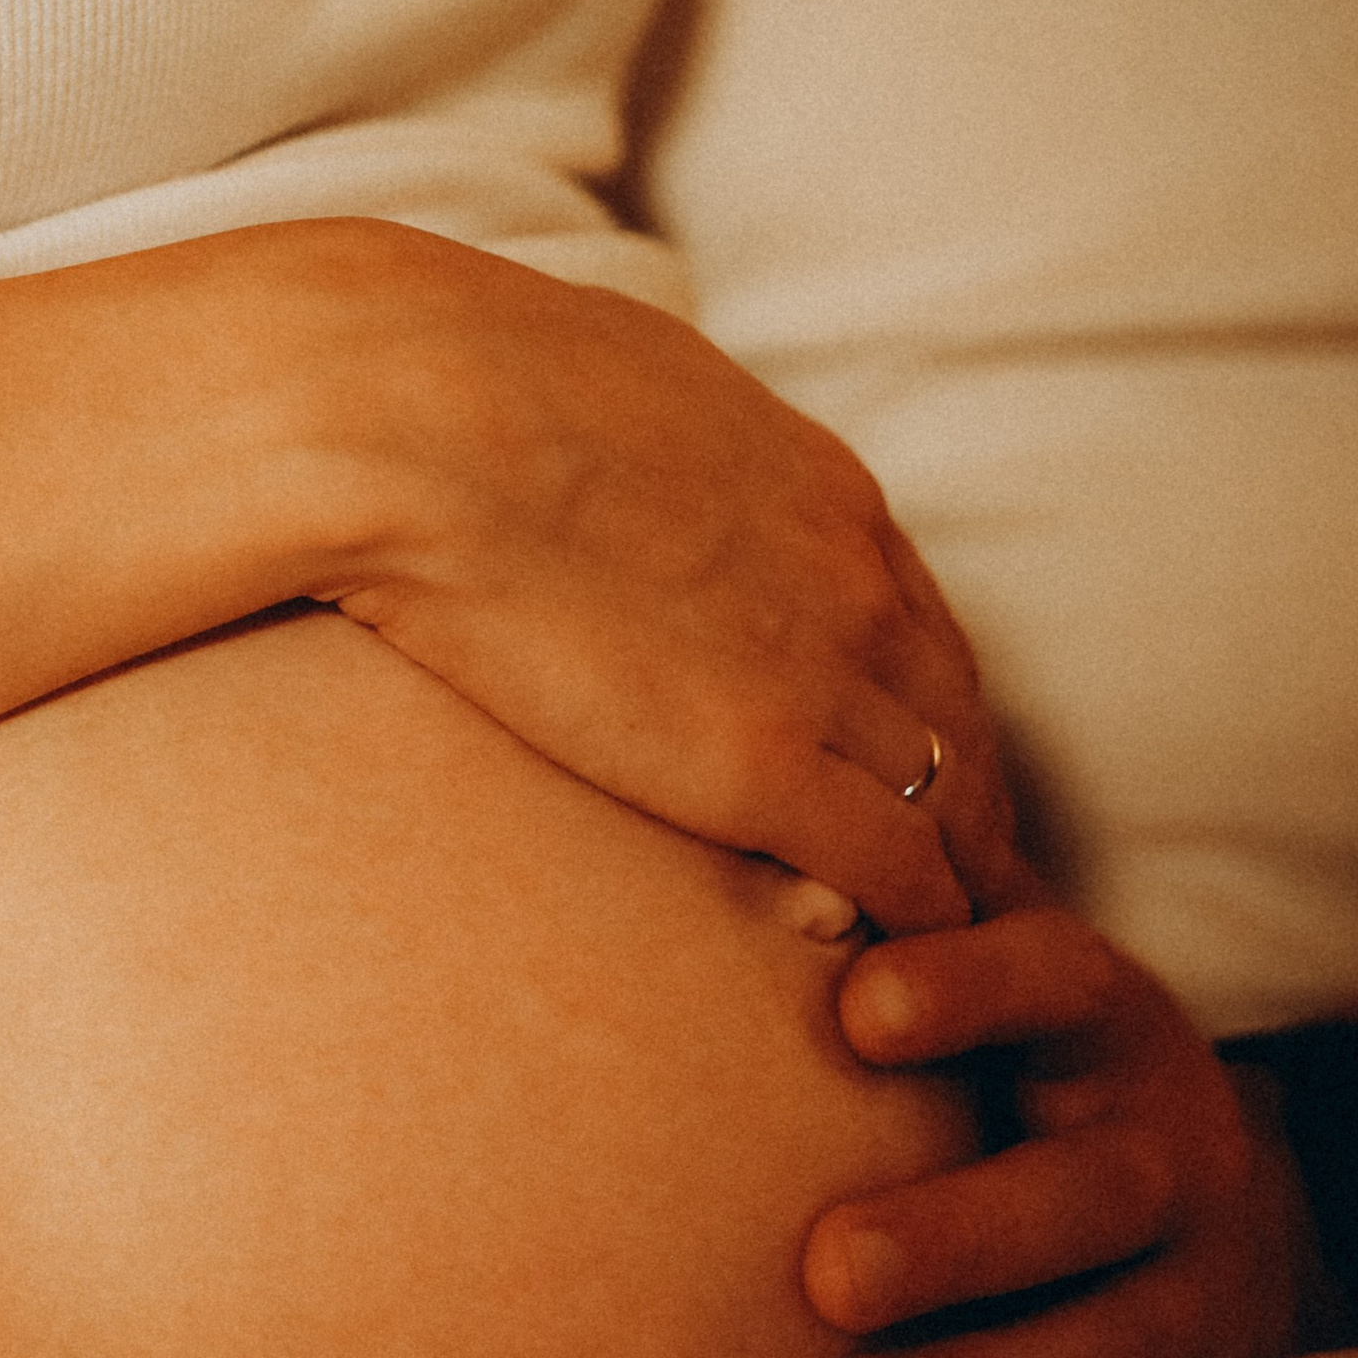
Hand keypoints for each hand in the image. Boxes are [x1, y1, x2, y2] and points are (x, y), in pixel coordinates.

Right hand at [302, 229, 1002, 931]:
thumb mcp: (595, 387)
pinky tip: (876, 970)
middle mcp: (853, 576)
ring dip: (943, 879)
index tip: (873, 768)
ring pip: (954, 804)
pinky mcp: (765, 768)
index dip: (904, 708)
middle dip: (955, 805)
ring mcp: (821, 671)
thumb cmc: (438, 388)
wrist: (399, 419)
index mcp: (814, 486)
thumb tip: (583, 447)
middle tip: (929, 885)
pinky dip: (908, 926)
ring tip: (909, 947)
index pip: (913, 621)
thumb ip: (636, 442)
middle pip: (958, 716)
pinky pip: (901, 875)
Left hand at [800, 903, 1313, 1357]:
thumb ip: (913, 894)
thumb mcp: (1007, 964)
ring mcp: (1182, 1288)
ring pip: (1095, 1347)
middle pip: (1080, 1196)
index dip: (965, 990)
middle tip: (830, 1266)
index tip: (858, 1008)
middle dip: (960, 1235)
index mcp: (1104, 1018)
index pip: (1049, 979)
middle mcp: (1161, 1149)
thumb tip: (762, 801)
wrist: (1208, 1208)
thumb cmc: (1029, 1056)